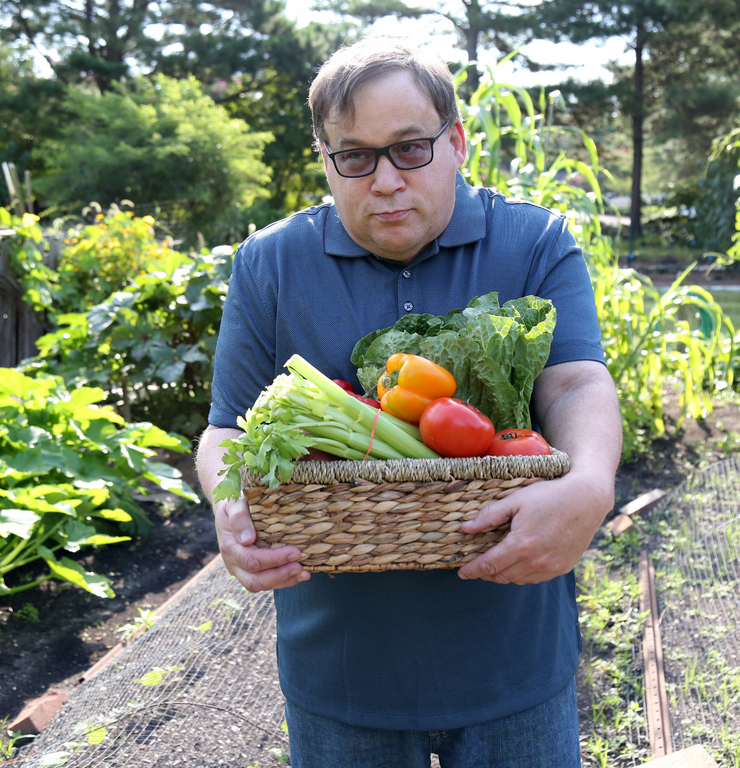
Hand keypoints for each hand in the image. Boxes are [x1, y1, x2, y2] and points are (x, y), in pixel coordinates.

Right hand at [214, 495, 309, 591]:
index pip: (252, 560)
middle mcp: (233, 562)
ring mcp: (240, 570)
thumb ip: (239, 519)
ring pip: (260, 585)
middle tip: (301, 568)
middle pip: (254, 580)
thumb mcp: (234, 504)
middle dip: (280, 575)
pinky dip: (282, 580)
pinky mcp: (249, 571)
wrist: (227, 510)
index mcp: (230, 546)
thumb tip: (247, 539)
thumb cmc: (234, 503)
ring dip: (283, 581)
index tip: (296, 552)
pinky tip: (298, 574)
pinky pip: (264, 582)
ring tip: (304, 574)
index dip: (274, 559)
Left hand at [457, 470, 609, 584]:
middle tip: (476, 567)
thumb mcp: (516, 500)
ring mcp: (551, 567)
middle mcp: (536, 561)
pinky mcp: (563, 568)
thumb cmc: (549, 495)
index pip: (489, 565)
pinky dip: (522, 575)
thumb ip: (489, 516)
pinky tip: (518, 564)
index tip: (462, 573)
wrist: (587, 499)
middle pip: (502, 576)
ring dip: (503, 575)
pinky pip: (536, 578)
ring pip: (518, 580)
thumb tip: (466, 528)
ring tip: (495, 565)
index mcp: (521, 545)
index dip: (472, 570)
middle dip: (485, 574)